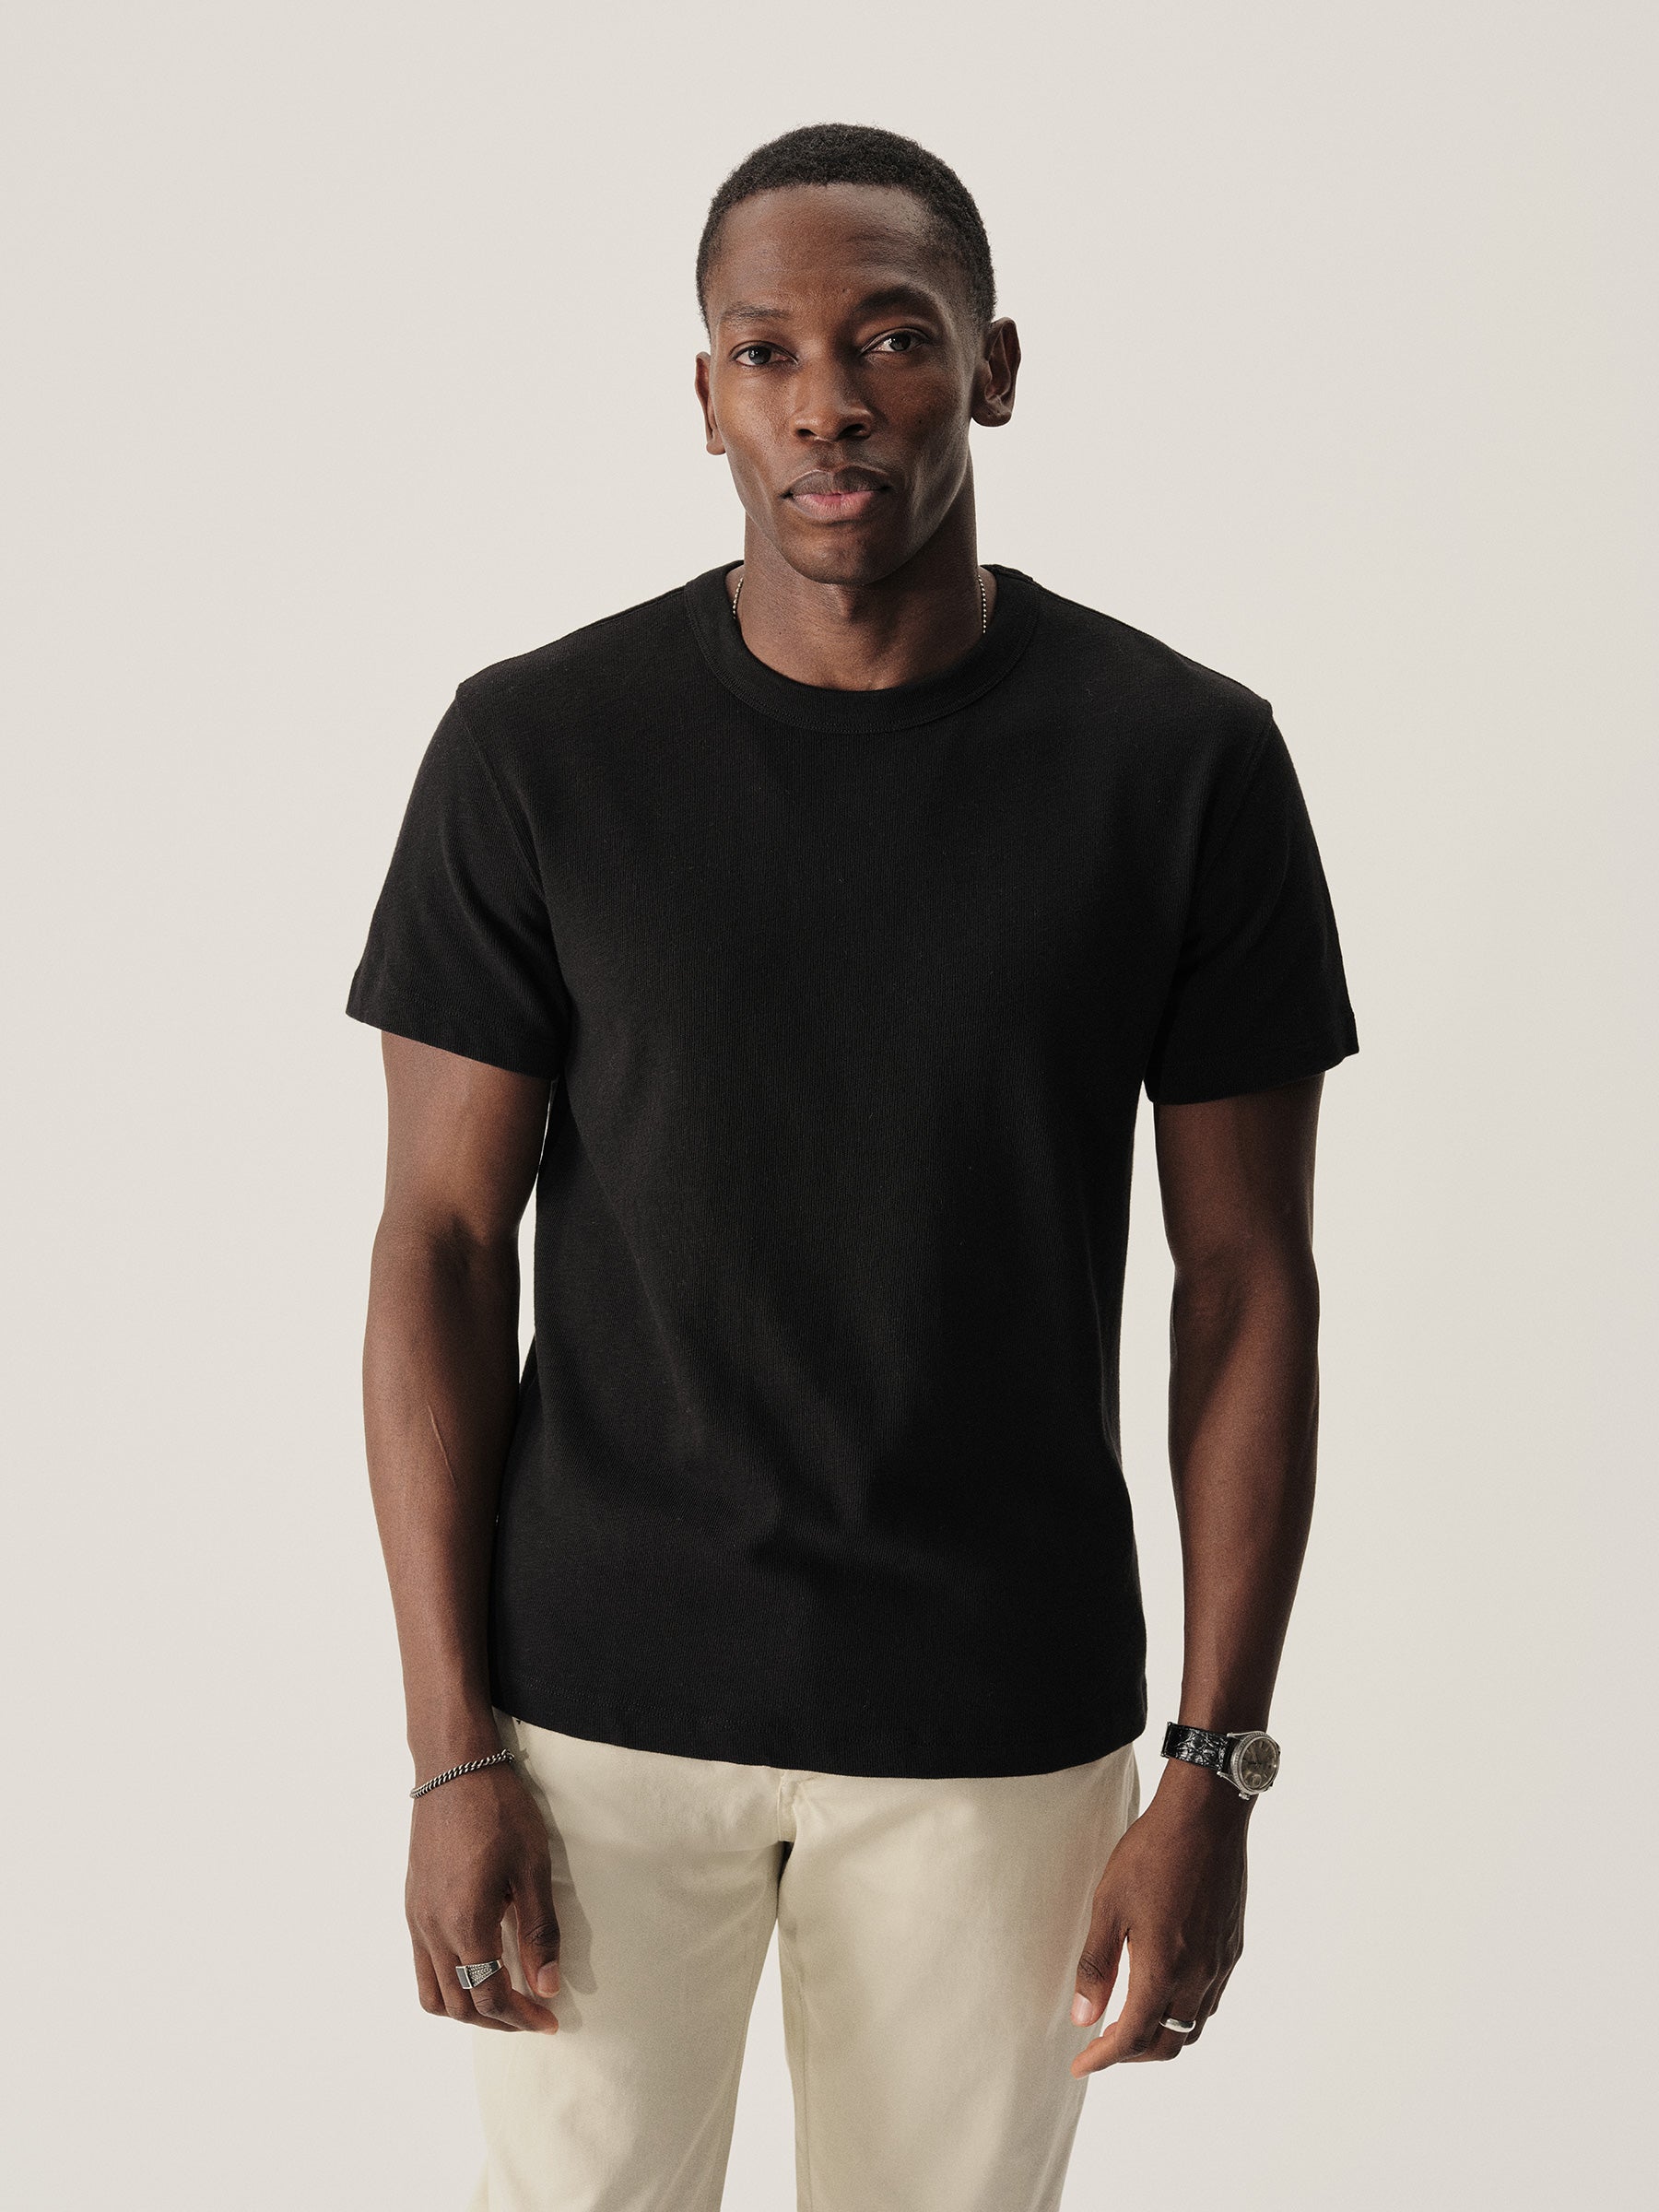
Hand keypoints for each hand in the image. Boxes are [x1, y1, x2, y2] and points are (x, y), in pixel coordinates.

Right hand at [406, 1759, 561, 2033]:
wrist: (453, 1767)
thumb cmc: (499, 1810)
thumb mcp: (532, 1868)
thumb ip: (539, 1932)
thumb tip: (545, 1987)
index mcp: (464, 1924)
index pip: (490, 1997)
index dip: (522, 2017)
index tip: (550, 2020)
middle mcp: (431, 1929)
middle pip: (459, 2005)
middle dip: (498, 2021)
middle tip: (533, 2015)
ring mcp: (416, 1918)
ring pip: (433, 1994)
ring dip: (468, 2009)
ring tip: (504, 2002)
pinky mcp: (411, 1905)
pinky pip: (421, 1966)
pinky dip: (447, 1984)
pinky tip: (477, 1967)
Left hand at [1068, 1760, 1248, 2074]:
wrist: (1206, 1817)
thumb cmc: (1152, 1854)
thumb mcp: (1108, 1905)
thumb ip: (1097, 1966)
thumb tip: (1083, 2017)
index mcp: (1163, 1969)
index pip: (1133, 2038)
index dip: (1103, 2058)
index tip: (1080, 2065)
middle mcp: (1198, 1976)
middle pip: (1167, 2044)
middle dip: (1132, 2055)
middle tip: (1101, 2046)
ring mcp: (1220, 1963)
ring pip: (1192, 2026)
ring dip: (1160, 2036)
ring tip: (1129, 2022)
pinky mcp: (1231, 1946)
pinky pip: (1210, 1999)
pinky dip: (1184, 2012)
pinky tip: (1164, 1991)